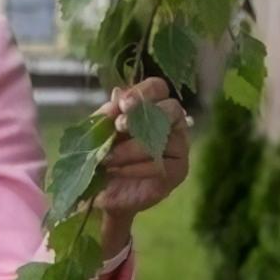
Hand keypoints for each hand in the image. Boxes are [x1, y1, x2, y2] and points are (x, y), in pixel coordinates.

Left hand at [93, 77, 190, 219]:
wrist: (105, 191)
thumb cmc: (106, 154)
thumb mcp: (100, 131)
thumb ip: (109, 114)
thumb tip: (117, 94)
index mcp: (152, 106)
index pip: (157, 88)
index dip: (141, 93)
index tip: (123, 104)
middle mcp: (172, 123)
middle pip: (171, 108)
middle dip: (142, 117)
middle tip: (119, 126)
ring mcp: (179, 146)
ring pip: (161, 138)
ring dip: (129, 148)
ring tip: (107, 157)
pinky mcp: (178, 170)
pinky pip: (159, 164)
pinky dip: (134, 167)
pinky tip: (117, 171)